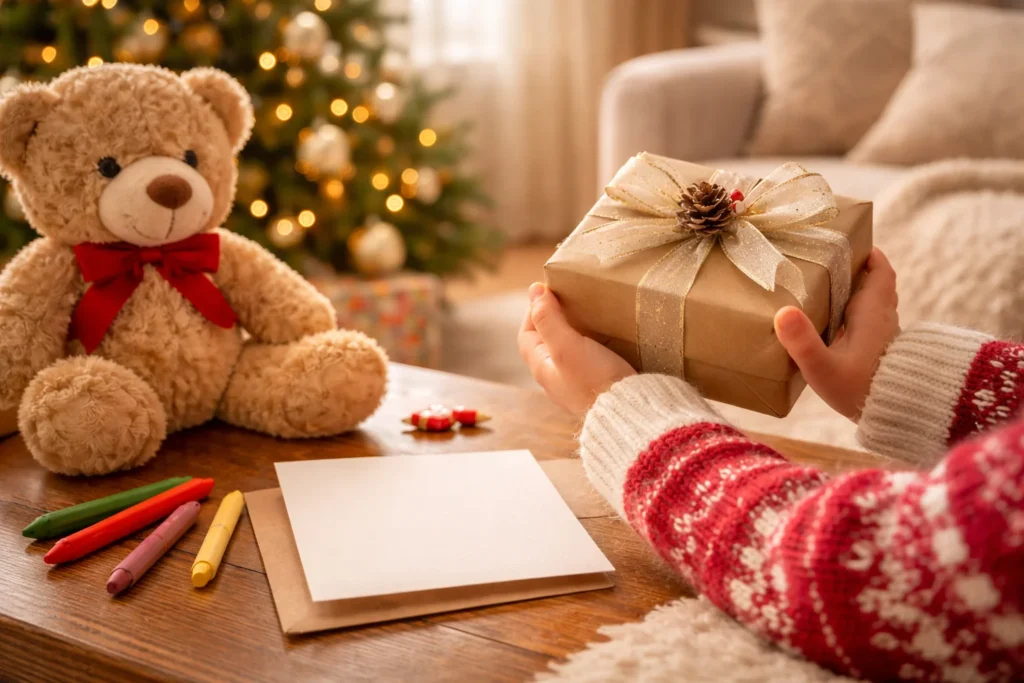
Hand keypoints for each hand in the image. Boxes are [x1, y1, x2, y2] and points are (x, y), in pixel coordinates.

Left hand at [518, 283, 635, 415]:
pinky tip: (607, 340)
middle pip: (546, 343)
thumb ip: (549, 319)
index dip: (534, 311)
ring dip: (575, 332)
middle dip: (555, 319)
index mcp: (542, 369)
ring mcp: (576, 386)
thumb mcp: (566, 346)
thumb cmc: (594, 380)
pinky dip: (593, 346)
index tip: (550, 292)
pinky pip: (588, 362)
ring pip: (568, 352)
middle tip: (571, 300)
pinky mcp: (598, 388)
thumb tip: (535, 291)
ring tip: (590, 316)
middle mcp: (556, 380)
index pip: (527, 334)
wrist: (628, 413)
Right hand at [774, 248, 899, 419]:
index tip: (853, 243)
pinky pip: (869, 328)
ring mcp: (884, 339)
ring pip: (873, 308)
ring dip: (855, 298)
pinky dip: (855, 321)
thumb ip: (803, 341)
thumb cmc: (859, 391)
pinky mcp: (880, 357)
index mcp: (873, 313)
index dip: (870, 255)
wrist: (893, 418)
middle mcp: (883, 321)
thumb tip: (782, 311)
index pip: (881, 272)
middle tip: (828, 267)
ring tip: (824, 295)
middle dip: (857, 273)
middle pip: (876, 286)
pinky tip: (833, 331)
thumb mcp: (823, 368)